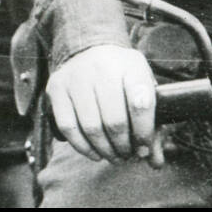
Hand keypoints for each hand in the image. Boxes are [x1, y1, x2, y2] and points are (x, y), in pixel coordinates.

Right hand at [45, 44, 159, 165]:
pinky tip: (95, 152)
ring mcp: (76, 76)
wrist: (89, 50)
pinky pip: (68, 127)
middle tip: (128, 154)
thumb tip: (154, 161)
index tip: (144, 147)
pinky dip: (83, 147)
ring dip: (105, 150)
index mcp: (130, 65)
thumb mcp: (143, 88)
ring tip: (114, 155)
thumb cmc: (122, 78)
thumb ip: (153, 124)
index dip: (144, 132)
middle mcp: (101, 66)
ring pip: (91, 127)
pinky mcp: (56, 88)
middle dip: (124, 146)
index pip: (141, 103)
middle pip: (114, 121)